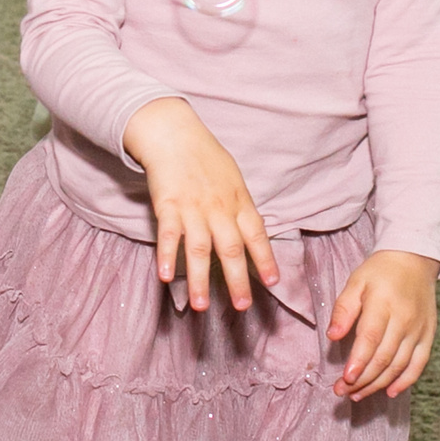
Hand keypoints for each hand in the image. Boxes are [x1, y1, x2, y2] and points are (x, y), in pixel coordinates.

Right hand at [122, 97, 279, 311]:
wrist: (174, 134)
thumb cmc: (204, 156)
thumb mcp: (233, 178)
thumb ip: (239, 206)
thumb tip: (250, 232)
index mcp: (238, 201)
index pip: (257, 234)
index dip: (265, 259)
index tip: (273, 282)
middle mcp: (219, 208)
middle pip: (230, 249)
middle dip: (237, 279)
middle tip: (242, 306)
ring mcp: (192, 208)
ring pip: (199, 249)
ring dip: (199, 280)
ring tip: (201, 306)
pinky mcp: (167, 206)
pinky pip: (168, 235)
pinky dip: (167, 256)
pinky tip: (166, 277)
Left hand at [326, 250, 438, 400]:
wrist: (415, 260)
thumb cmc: (379, 272)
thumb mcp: (355, 283)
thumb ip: (343, 310)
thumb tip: (332, 336)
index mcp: (383, 305)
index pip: (371, 339)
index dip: (359, 362)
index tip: (345, 379)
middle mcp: (405, 320)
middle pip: (384, 357)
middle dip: (363, 379)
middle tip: (342, 392)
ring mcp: (420, 330)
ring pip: (400, 365)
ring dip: (379, 384)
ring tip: (358, 395)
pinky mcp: (429, 335)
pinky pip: (419, 364)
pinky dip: (406, 381)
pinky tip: (391, 392)